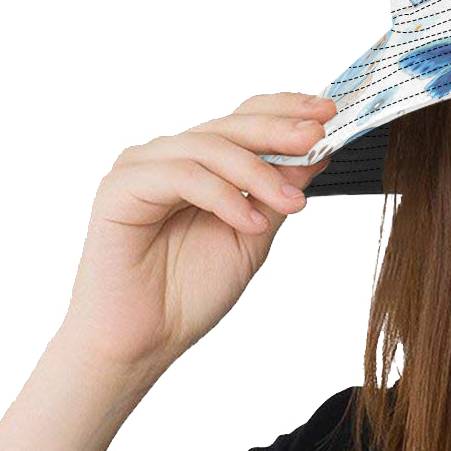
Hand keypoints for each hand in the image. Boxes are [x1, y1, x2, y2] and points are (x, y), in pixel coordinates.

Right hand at [58, 91, 335, 371]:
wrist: (146, 341)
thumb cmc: (190, 292)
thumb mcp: (253, 236)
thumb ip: (278, 193)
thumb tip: (318, 151)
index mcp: (201, 163)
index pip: (245, 119)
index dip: (286, 110)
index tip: (329, 113)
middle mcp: (170, 157)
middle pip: (230, 125)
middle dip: (280, 130)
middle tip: (317, 137)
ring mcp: (142, 168)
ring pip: (209, 148)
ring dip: (258, 174)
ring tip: (292, 204)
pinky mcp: (120, 189)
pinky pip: (181, 176)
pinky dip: (223, 198)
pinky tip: (250, 223)